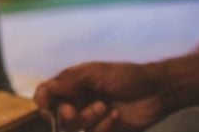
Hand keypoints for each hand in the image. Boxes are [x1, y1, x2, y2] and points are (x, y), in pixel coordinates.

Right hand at [35, 62, 163, 131]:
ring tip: (105, 107)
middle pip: (56, 114)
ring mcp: (91, 118)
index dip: (42, 100)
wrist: (156, 91)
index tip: (45, 106)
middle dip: (64, 115)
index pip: (46, 93)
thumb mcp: (96, 72)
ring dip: (87, 119)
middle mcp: (77, 101)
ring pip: (74, 128)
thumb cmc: (126, 76)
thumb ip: (70, 79)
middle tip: (74, 112)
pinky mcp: (105, 130)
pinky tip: (115, 115)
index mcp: (71, 84)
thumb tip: (48, 87)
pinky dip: (103, 126)